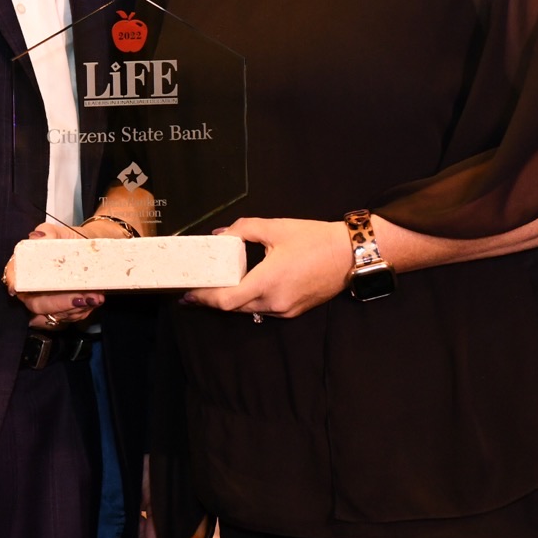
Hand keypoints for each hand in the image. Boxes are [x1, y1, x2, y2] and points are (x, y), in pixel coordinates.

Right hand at [3, 222, 105, 327]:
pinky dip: (83, 311)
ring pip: (55, 315)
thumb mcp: (58, 232)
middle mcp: (33, 289)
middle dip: (59, 304)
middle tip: (80, 297)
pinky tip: (94, 300)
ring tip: (95, 297)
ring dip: (76, 309)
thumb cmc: (68, 240)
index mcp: (27, 269)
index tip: (22, 288)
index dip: (16, 284)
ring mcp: (48, 302)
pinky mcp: (63, 310)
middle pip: (37, 304)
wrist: (89, 247)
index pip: (14, 279)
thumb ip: (47, 232)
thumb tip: (37, 237)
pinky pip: (69, 317)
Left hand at [183, 217, 351, 318]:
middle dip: (214, 299)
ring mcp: (285, 309)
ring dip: (232, 300)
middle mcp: (274, 302)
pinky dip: (250, 300)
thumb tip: (221, 235)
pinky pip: (264, 309)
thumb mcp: (275, 228)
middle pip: (234, 307)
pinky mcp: (294, 310)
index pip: (227, 300)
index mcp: (268, 282)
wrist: (350, 254)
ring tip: (217, 286)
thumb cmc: (314, 239)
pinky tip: (245, 286)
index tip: (187, 295)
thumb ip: (243, 229)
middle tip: (196, 288)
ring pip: (249, 310)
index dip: (204, 299)